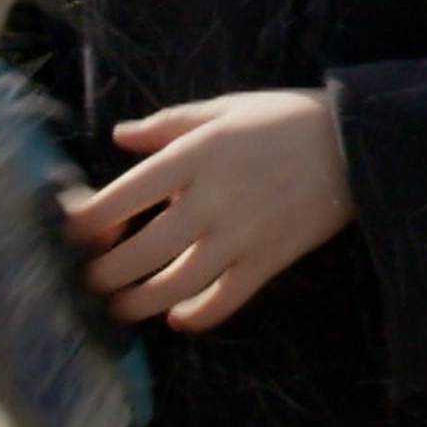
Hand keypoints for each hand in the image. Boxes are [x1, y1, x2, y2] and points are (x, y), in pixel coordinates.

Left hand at [62, 87, 355, 333]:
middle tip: (90, 281)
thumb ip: (168, 124)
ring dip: (137, 304)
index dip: (88, 221)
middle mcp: (211, 199)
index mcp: (195, 156)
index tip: (72, 234)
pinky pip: (223, 301)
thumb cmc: (284, 119)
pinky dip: (195, 316)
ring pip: (174, 285)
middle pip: (140, 252)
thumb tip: (119, 137)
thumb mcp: (224, 109)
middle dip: (104, 275)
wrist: (355, 143)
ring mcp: (240, 235)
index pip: (123, 196)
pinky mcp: (268, 261)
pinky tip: (177, 317)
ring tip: (119, 307)